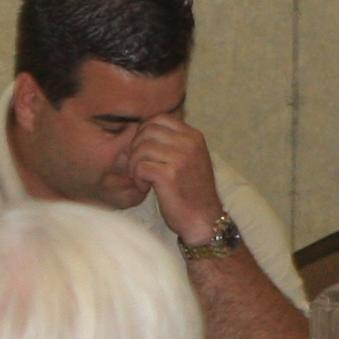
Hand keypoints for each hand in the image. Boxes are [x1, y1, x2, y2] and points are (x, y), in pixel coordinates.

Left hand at [127, 114, 223, 246]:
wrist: (203, 220)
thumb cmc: (191, 191)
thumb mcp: (188, 159)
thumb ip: (172, 142)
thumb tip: (140, 129)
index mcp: (193, 136)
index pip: (158, 118)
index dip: (144, 133)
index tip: (145, 152)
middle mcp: (189, 143)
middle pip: (146, 131)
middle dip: (136, 149)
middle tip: (140, 167)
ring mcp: (180, 158)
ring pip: (140, 148)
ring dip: (135, 166)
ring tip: (143, 179)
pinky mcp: (169, 175)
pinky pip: (140, 166)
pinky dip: (137, 178)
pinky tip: (146, 188)